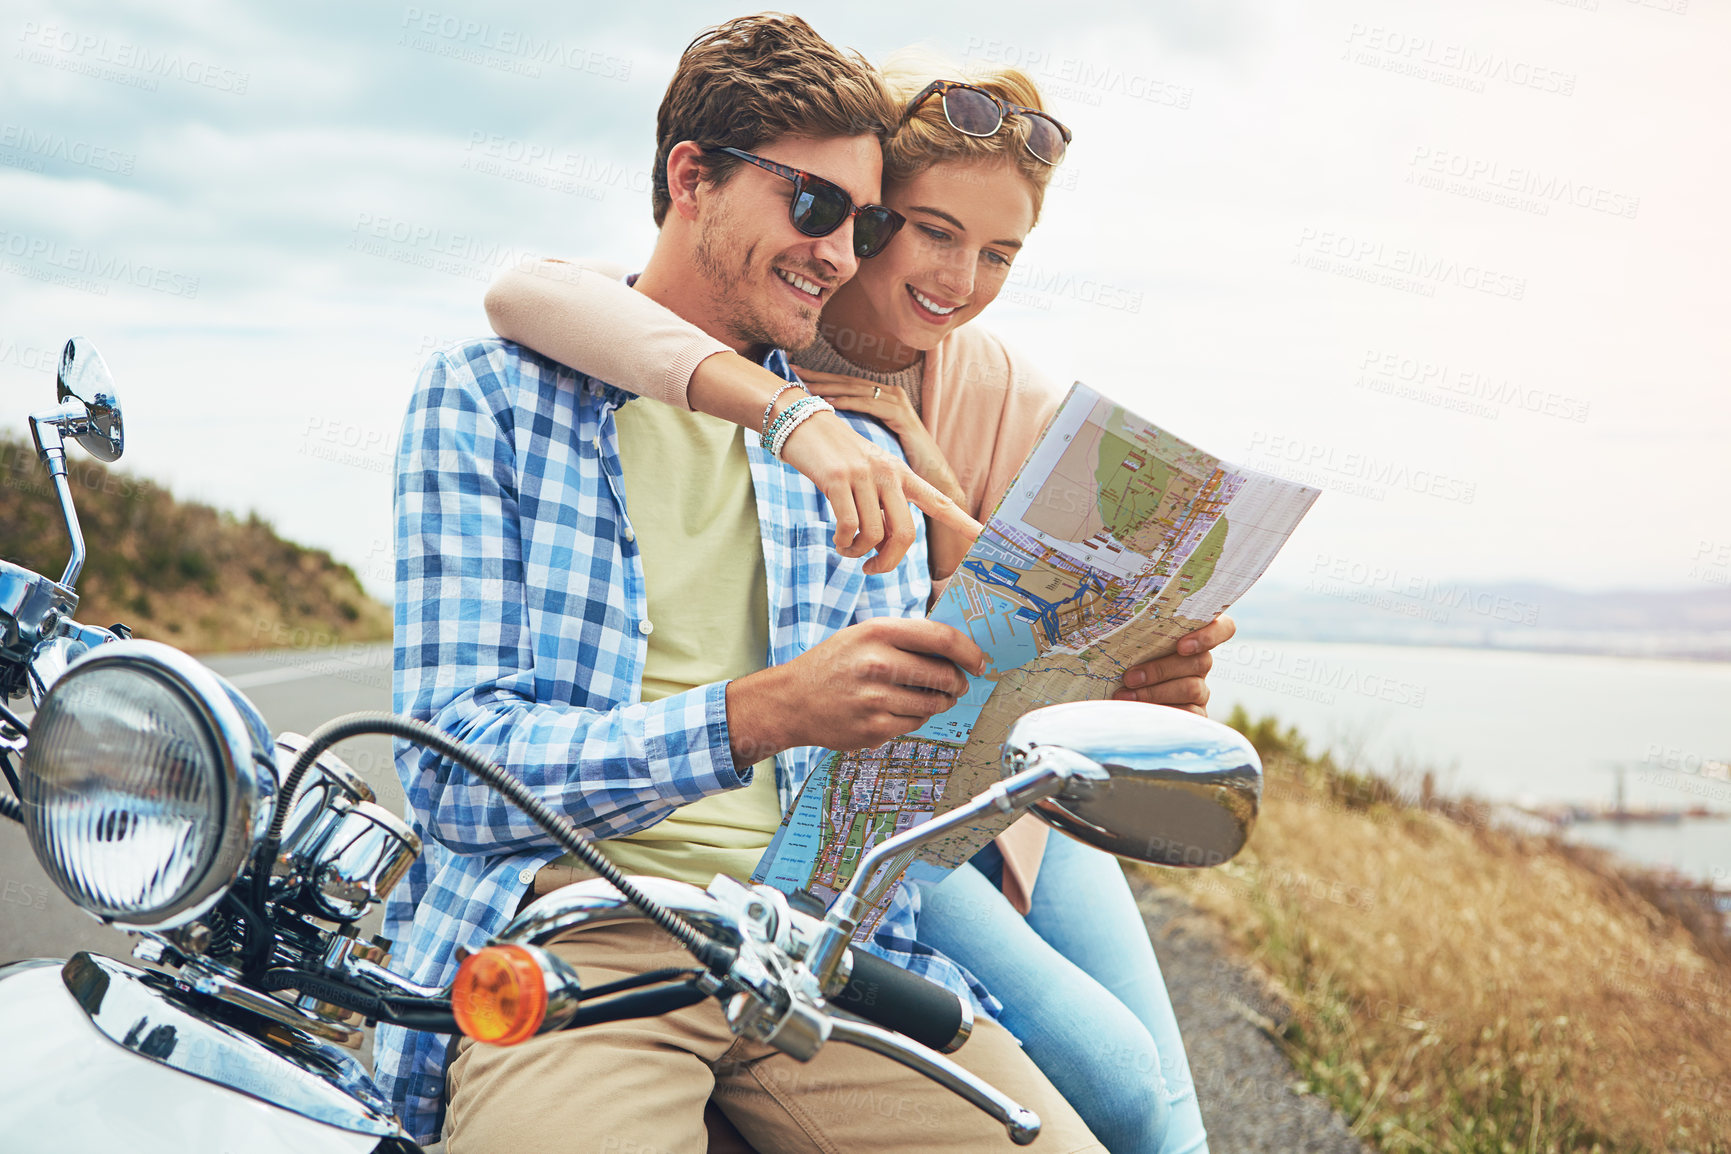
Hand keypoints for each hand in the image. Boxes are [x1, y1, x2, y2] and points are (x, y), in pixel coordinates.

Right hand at [727, 618, 986, 760]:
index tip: (980, 661)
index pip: (942, 639)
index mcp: (878, 632)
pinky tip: (899, 710)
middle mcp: (877, 664)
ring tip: (928, 697)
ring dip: (940, 702)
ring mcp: (875, 699)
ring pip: (933, 704)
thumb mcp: (863, 635)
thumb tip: (956, 646)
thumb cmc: (832, 665)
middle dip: (958, 682)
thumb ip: (905, 637)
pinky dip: (915, 719)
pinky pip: (915, 724)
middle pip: (944, 675)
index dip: (969, 652)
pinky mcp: (874, 729)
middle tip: (956, 684)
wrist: (791, 701)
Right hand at [778, 409, 980, 577]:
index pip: (939, 501)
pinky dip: (842, 542)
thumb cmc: (835, 456)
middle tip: (870, 570)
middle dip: (888, 563)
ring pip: (873, 536)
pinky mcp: (837, 479)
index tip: (987, 537)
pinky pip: (848, 527)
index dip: (964, 522)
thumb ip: (881, 506)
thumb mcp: (867, 476)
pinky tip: (837, 539)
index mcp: (901, 474)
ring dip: (857, 553)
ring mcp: (864, 476)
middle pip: (904, 535)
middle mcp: (888, 474)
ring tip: (846, 549)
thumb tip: (883, 547)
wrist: (801, 422)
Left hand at [792, 368, 963, 499]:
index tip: (796, 374)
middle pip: (847, 382)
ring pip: (856, 390)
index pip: (846, 384)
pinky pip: (869, 405)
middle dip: (820, 376)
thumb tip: (824, 428)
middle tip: (794, 370)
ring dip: (829, 386)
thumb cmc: (898, 462)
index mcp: (881, 397)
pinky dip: (848, 402)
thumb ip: (854, 430)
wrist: (929, 478)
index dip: (822, 378)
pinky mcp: (900, 415)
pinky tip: (828, 402)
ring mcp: (896, 402)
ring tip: (806, 384)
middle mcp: (889, 394)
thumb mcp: (871, 441)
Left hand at [1111, 614, 1236, 715]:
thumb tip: (1119, 618)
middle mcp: (1200, 662)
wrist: (1116, 700)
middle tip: (1130, 677)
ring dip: (1155, 692)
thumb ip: (1138, 632)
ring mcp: (1201, 689)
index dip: (1211, 635)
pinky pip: (1189, 713)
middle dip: (1162, 669)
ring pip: (1192, 688)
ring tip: (1126, 694)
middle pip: (1201, 661)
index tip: (1181, 646)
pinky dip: (1161, 711)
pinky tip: (1139, 711)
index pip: (1223, 628)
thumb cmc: (1122, 661)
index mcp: (1191, 637)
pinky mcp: (1195, 714)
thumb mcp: (1129, 644)